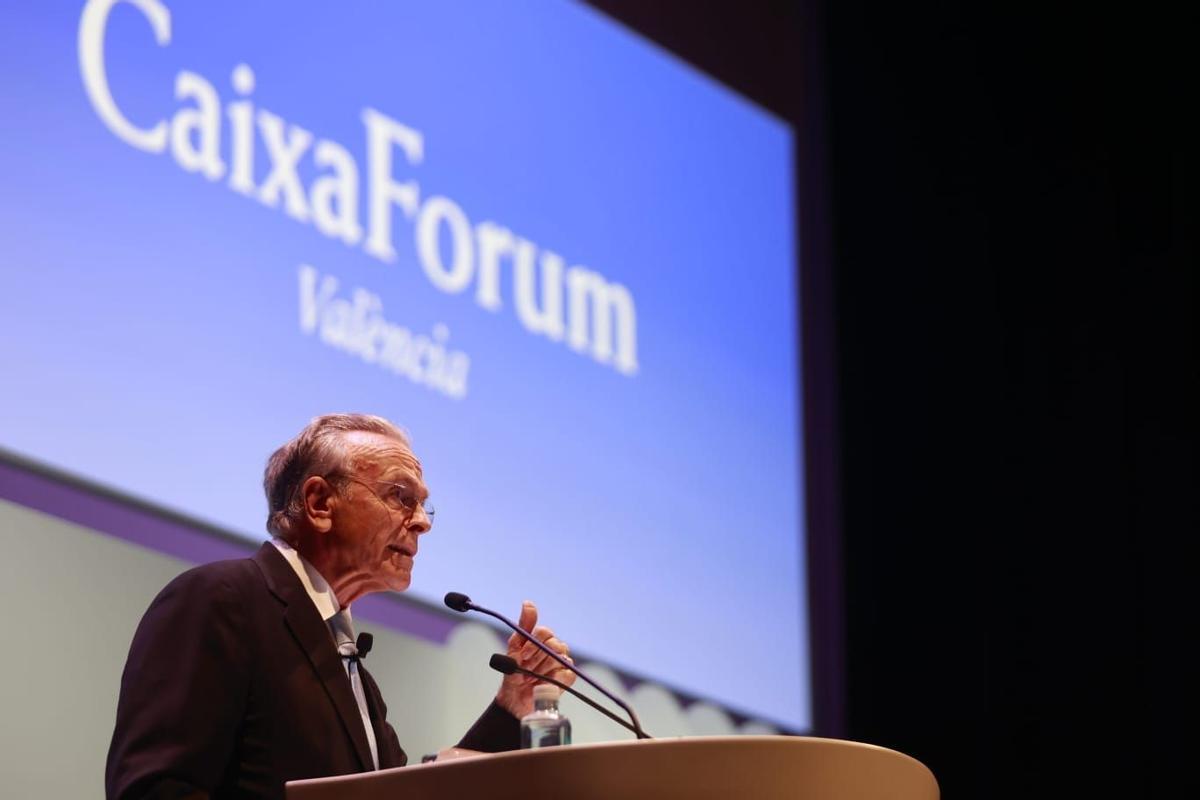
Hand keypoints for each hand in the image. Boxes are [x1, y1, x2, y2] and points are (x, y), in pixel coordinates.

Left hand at [494, 600, 575, 717]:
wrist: (513, 697)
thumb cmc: (513, 671)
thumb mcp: (514, 647)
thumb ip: (524, 625)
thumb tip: (528, 603)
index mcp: (542, 639)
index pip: (545, 632)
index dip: (533, 645)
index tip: (523, 656)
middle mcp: (554, 648)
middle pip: (554, 644)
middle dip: (536, 659)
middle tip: (527, 668)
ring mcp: (562, 662)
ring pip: (560, 658)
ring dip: (543, 669)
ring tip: (533, 677)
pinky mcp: (567, 678)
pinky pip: (568, 674)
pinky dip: (555, 679)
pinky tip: (544, 683)